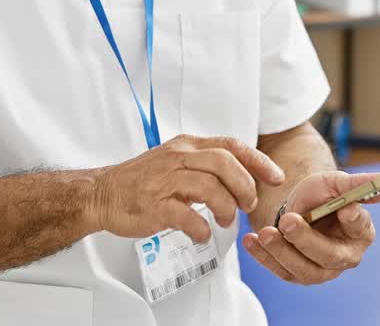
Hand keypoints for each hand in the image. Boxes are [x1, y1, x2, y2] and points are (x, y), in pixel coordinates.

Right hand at [89, 135, 285, 242]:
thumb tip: (244, 178)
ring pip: (209, 187)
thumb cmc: (142, 181)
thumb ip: (206, 165)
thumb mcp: (176, 160)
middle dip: (245, 185)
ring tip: (226, 220)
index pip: (230, 146)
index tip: (276, 178)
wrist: (103, 193)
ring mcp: (164, 181)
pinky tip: (202, 234)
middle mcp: (177, 158)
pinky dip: (201, 228)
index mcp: (186, 146)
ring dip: (226, 207)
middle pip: (224, 163)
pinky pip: (186, 216)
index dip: (258, 161)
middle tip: (249, 204)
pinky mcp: (154, 205)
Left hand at [242, 171, 379, 284]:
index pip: (360, 228)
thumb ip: (358, 184)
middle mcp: (345, 256)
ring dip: (281, 252)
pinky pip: (281, 270)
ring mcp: (321, 270)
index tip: (345, 209)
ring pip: (303, 269)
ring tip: (264, 233)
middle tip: (288, 221)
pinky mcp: (297, 274)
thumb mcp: (335, 183)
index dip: (354, 220)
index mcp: (361, 232)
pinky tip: (251, 241)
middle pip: (329, 255)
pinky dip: (264, 257)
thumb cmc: (321, 195)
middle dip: (306, 240)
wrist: (298, 205)